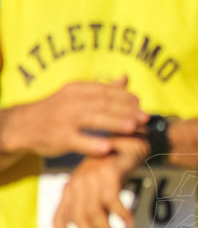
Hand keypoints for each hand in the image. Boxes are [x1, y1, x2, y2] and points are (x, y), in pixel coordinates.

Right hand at [12, 78, 147, 157]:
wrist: (22, 126)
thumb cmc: (57, 111)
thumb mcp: (76, 96)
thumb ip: (102, 89)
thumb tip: (125, 78)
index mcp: (77, 90)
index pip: (105, 91)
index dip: (124, 97)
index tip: (140, 103)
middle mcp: (71, 102)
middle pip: (103, 104)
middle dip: (126, 110)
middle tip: (145, 117)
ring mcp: (64, 120)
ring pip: (93, 120)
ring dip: (114, 123)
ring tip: (133, 127)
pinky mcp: (59, 138)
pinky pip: (78, 141)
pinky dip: (92, 144)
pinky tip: (108, 148)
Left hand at [53, 137, 148, 227]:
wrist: (130, 141)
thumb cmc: (116, 168)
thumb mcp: (101, 189)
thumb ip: (97, 209)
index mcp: (71, 188)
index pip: (60, 216)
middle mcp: (78, 184)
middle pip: (79, 219)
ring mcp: (92, 178)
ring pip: (94, 212)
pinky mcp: (108, 174)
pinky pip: (112, 201)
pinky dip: (122, 215)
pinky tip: (129, 224)